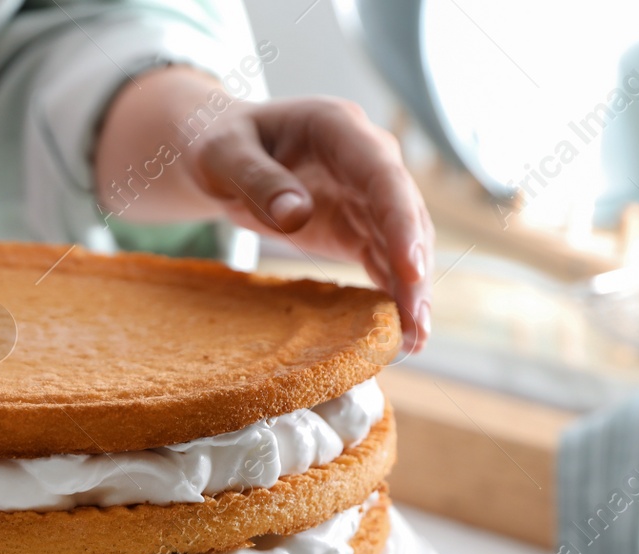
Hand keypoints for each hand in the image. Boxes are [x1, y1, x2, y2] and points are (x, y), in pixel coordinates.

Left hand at [186, 96, 434, 352]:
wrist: (224, 154)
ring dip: (411, 291)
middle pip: (404, 214)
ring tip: (414, 340)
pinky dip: (394, 294)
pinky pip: (385, 261)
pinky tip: (402, 332)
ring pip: (404, 243)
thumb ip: (257, 179)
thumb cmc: (221, 144)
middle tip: (417, 323)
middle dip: (415, 270)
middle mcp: (366, 158)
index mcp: (338, 127)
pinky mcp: (359, 228)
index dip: (400, 221)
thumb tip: (296, 215)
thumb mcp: (223, 155)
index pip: (382, 175)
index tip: (410, 267)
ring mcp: (367, 195)